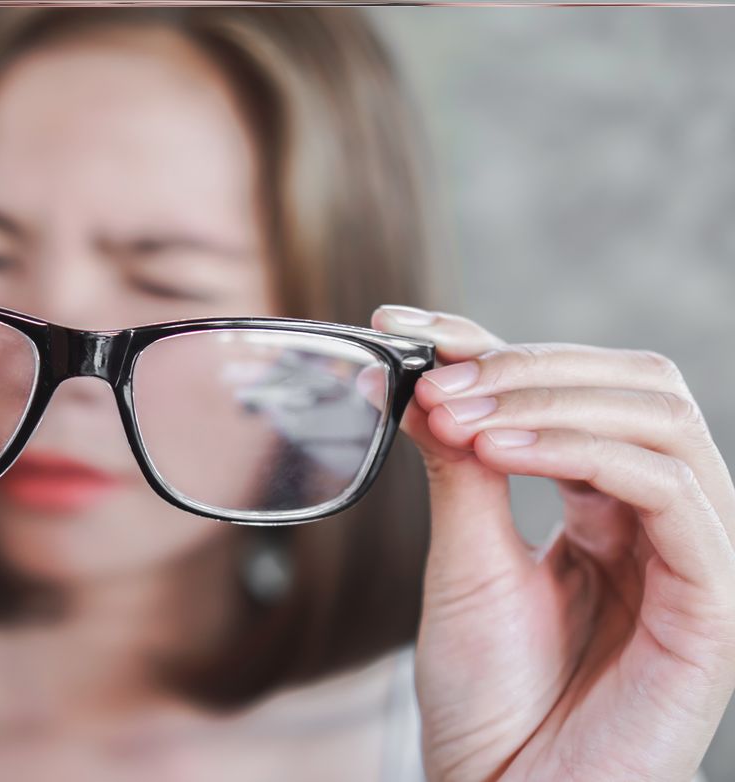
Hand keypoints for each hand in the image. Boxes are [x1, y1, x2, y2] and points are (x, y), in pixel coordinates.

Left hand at [371, 305, 734, 781]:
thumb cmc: (488, 695)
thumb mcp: (465, 559)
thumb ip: (462, 467)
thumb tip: (426, 376)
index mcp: (604, 507)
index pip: (572, 390)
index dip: (493, 346)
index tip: (403, 327)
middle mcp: (658, 521)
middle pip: (633, 386)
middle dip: (528, 367)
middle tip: (436, 378)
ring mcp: (693, 559)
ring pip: (659, 420)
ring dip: (548, 401)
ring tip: (458, 417)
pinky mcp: (711, 606)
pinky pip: (673, 494)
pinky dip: (584, 453)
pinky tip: (500, 453)